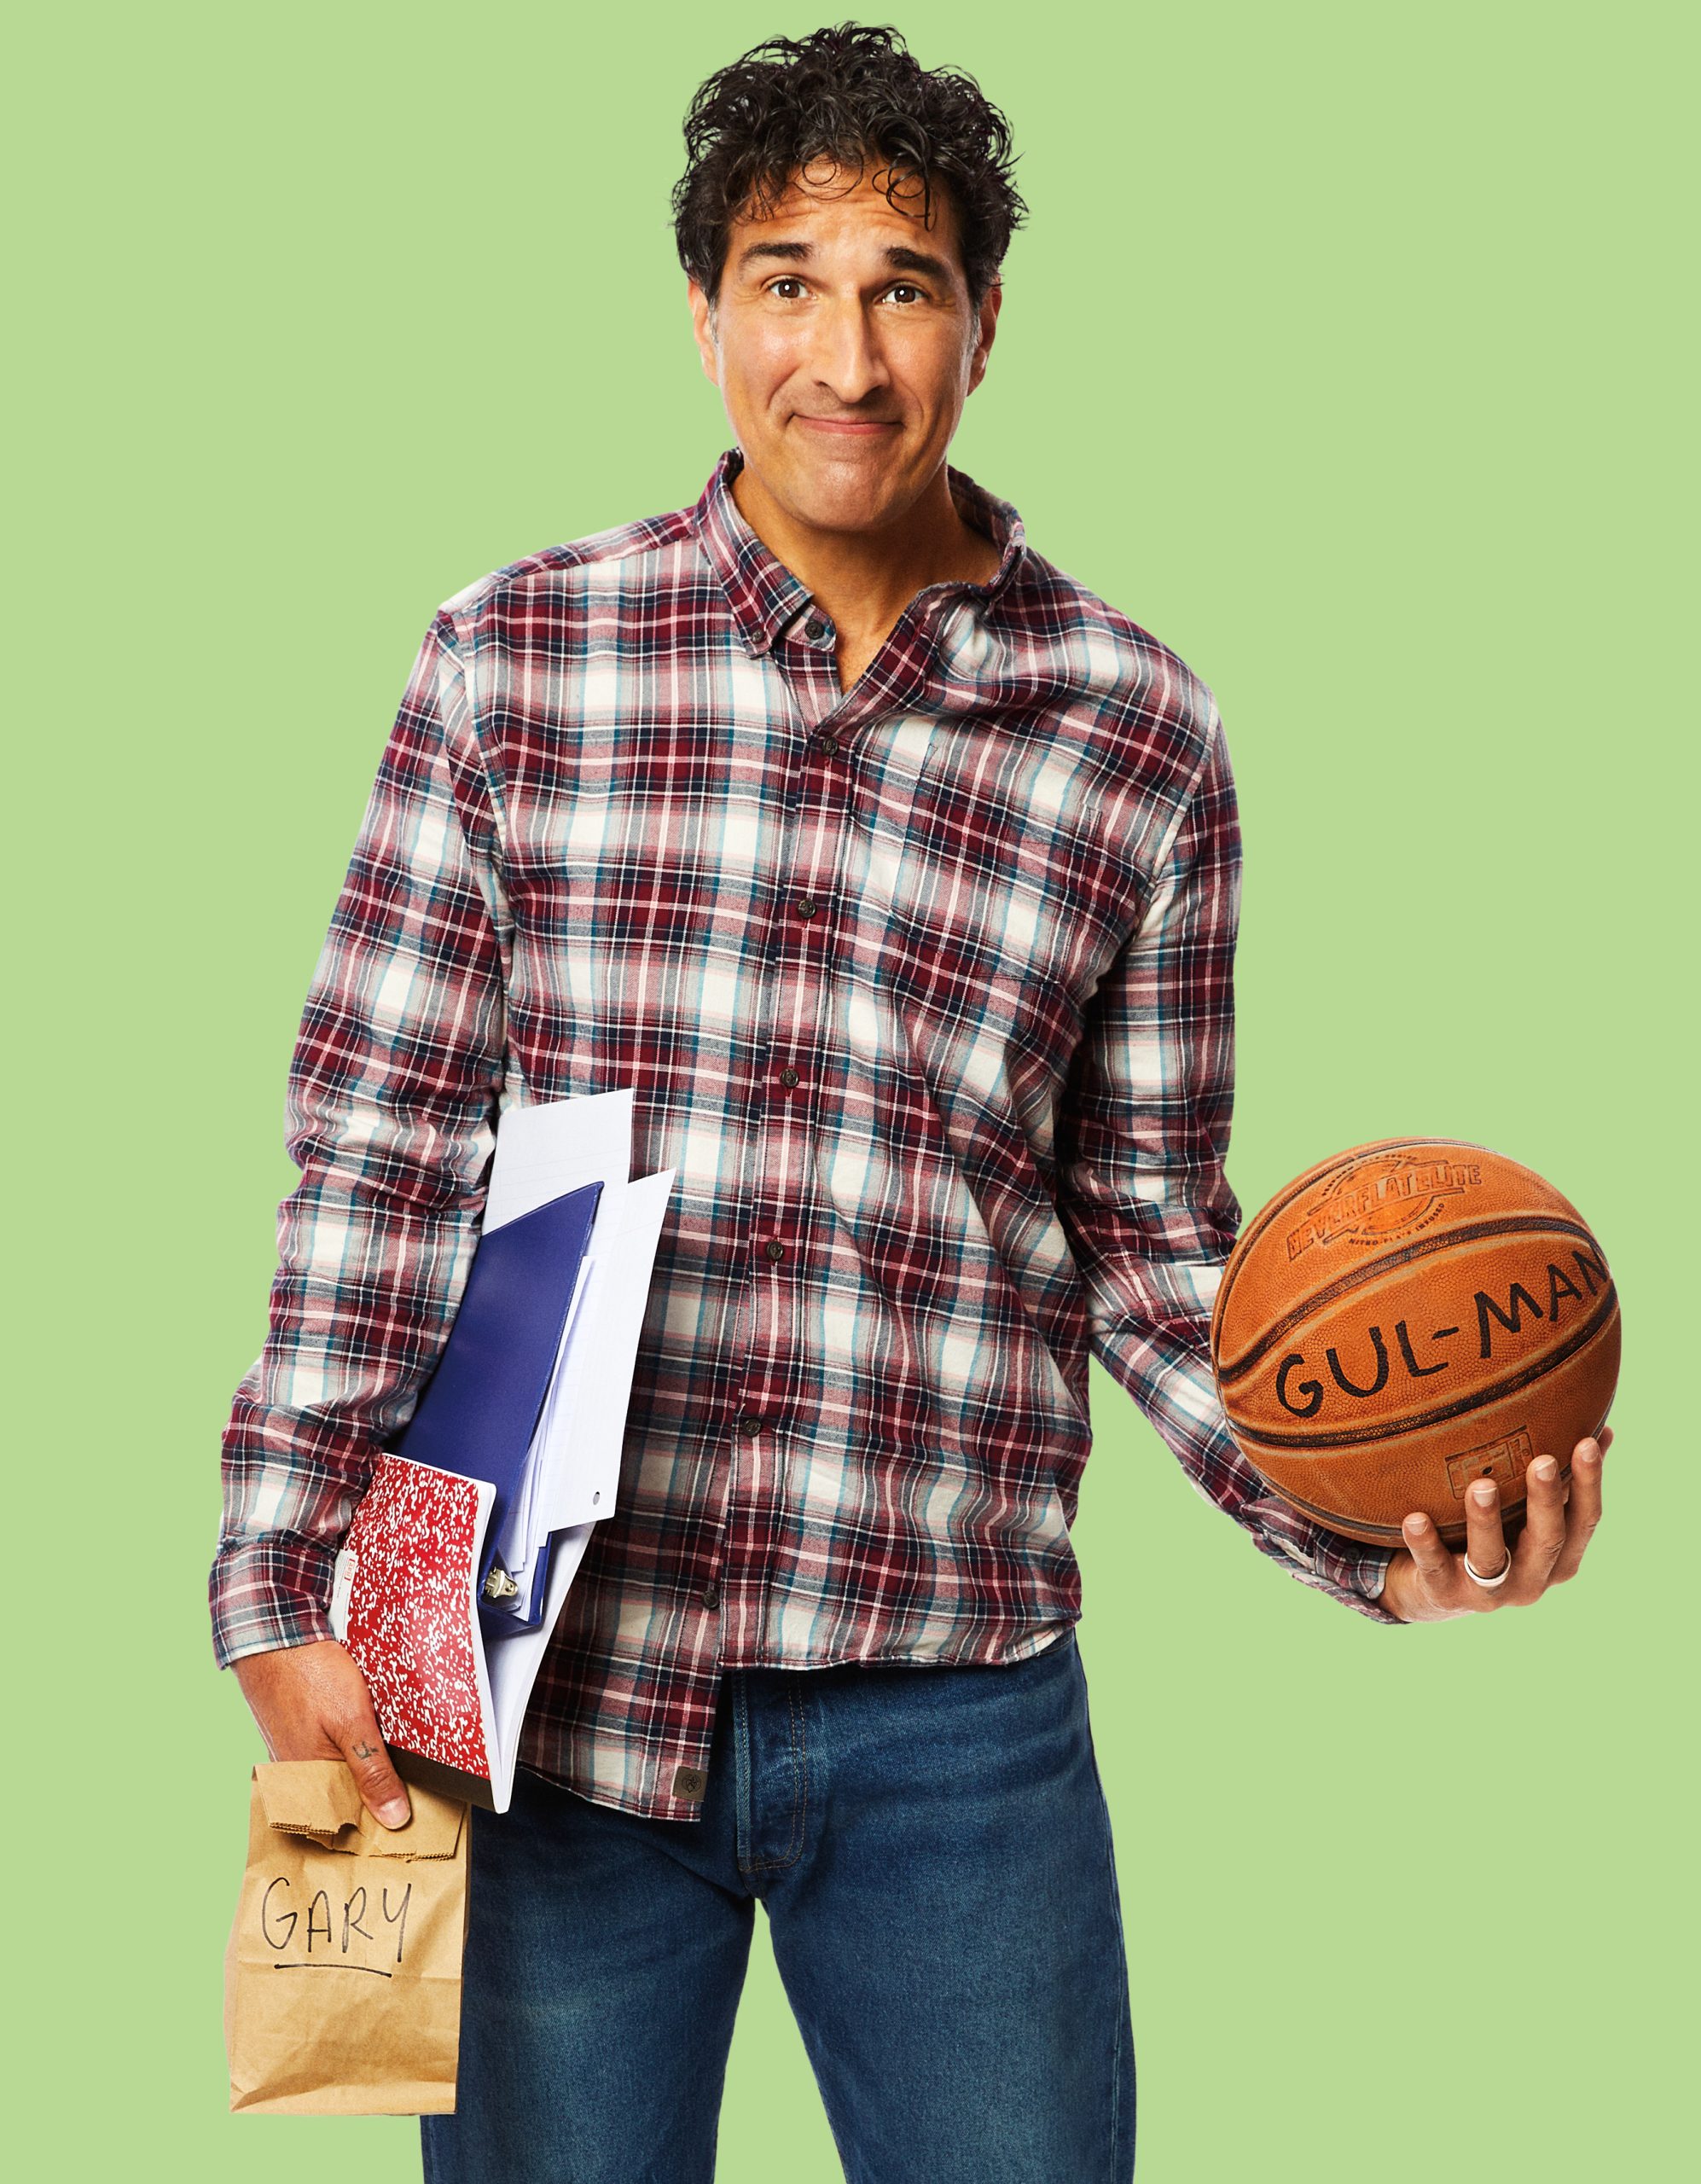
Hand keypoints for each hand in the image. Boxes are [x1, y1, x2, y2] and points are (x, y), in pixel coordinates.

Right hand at [231, 1638, 411, 1828]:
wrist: (275, 1636)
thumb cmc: (308, 1675)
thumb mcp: (352, 1722)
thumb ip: (372, 1770)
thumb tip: (393, 1817)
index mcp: (308, 1781)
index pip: (351, 1820)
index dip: (383, 1817)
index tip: (415, 1815)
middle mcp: (299, 1775)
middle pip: (347, 1798)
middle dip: (377, 1794)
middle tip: (412, 1787)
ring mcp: (297, 1753)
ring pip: (341, 1774)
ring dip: (366, 1770)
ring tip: (395, 1761)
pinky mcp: (301, 1734)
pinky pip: (332, 1754)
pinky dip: (351, 1750)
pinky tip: (368, 1737)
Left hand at [1380, 1427, 1610, 1621]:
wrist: (1437, 1591)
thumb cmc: (1495, 1536)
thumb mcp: (1528, 1513)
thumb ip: (1562, 1479)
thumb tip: (1601, 1429)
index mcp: (1558, 1557)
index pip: (1584, 1520)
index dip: (1589, 1483)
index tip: (1585, 1441)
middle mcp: (1532, 1579)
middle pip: (1547, 1540)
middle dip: (1546, 1501)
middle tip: (1543, 1462)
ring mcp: (1489, 1593)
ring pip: (1491, 1557)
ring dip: (1487, 1521)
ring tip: (1481, 1485)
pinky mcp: (1445, 1594)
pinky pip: (1433, 1566)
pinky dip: (1425, 1543)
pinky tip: (1415, 1519)